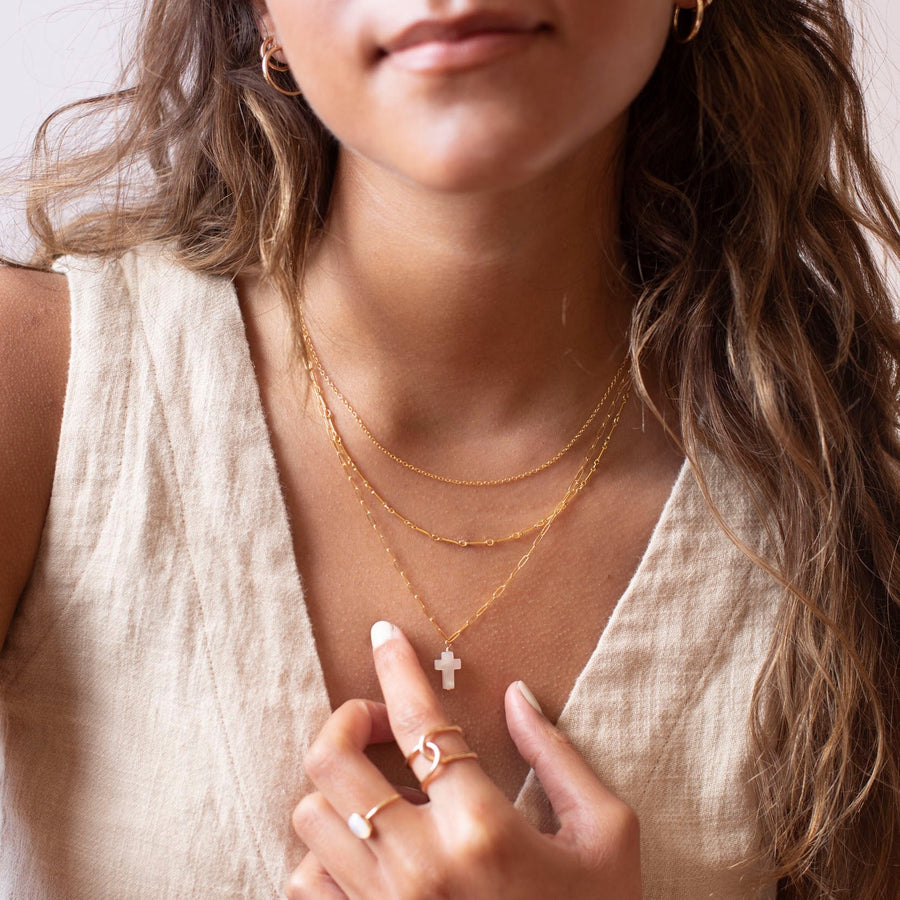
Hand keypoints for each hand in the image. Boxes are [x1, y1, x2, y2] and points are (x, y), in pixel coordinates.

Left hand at [285, 622, 641, 898]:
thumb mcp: (607, 834)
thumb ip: (559, 756)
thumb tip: (516, 695)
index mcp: (483, 829)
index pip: (420, 722)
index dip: (397, 666)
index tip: (384, 635)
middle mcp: (420, 867)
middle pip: (333, 762)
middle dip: (348, 721)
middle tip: (383, 725)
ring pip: (309, 820)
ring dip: (337, 792)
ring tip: (380, 795)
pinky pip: (304, 884)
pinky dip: (322, 855)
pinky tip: (362, 850)